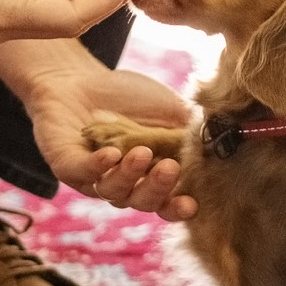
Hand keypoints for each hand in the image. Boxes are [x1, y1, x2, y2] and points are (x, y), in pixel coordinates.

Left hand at [27, 65, 197, 220]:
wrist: (82, 77)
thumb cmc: (131, 96)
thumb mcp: (171, 110)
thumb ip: (192, 131)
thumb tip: (217, 146)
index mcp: (152, 177)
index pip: (168, 202)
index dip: (179, 208)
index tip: (191, 204)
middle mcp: (125, 185)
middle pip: (143, 202)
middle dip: (158, 189)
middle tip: (170, 168)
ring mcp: (95, 178)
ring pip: (113, 192)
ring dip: (130, 175)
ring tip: (142, 152)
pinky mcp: (68, 165)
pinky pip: (83, 173)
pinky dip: (98, 165)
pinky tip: (111, 152)